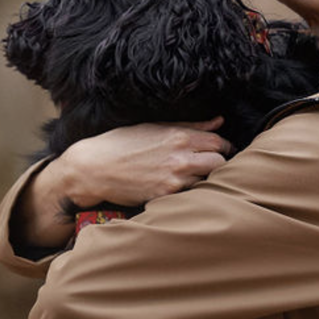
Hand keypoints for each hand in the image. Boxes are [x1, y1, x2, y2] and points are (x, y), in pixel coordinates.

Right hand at [17, 117, 232, 250]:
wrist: (94, 167)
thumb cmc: (121, 144)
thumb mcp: (154, 127)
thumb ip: (189, 126)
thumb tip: (218, 122)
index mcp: (179, 136)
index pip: (218, 143)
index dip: (224, 147)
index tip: (222, 150)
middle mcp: (180, 158)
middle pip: (220, 163)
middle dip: (219, 164)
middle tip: (212, 166)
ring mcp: (174, 179)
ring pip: (206, 180)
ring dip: (203, 178)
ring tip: (192, 176)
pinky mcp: (165, 196)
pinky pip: (189, 195)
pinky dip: (189, 191)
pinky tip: (179, 187)